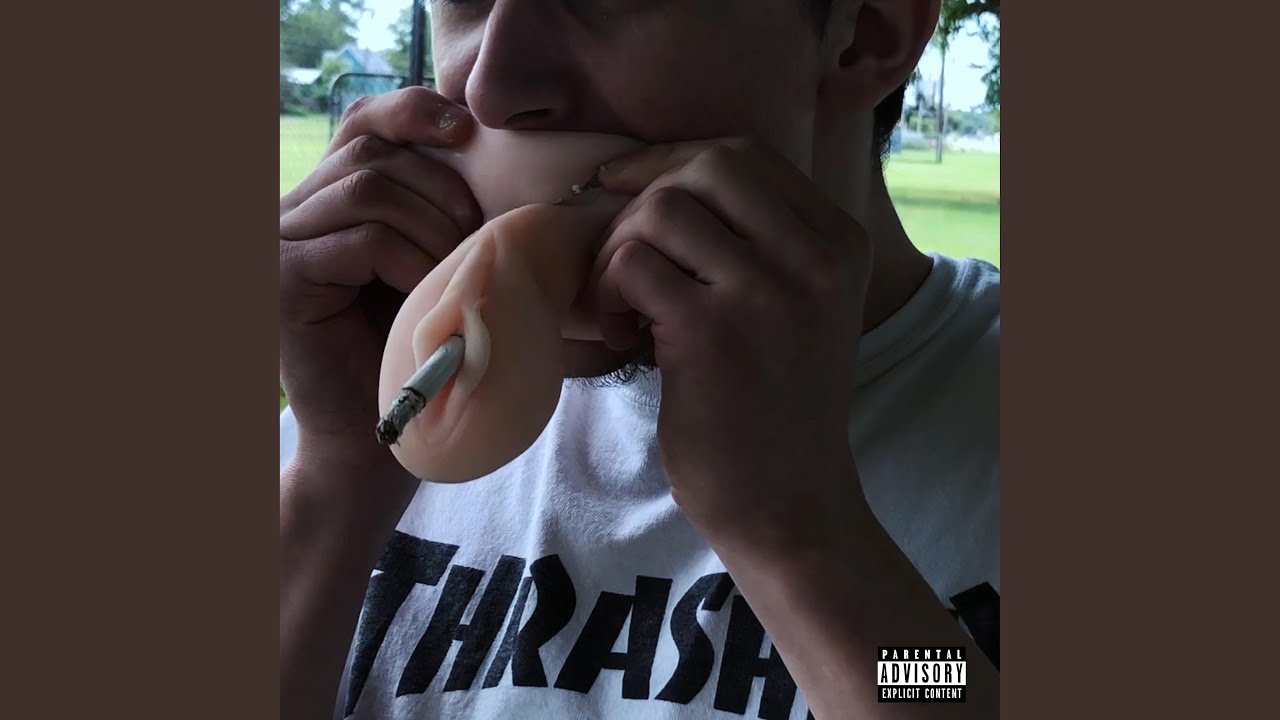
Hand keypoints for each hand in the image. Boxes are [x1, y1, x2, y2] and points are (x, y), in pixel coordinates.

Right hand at [280, 87, 481, 472]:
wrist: (382, 433)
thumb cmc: (420, 350)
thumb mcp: (434, 263)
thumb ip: (437, 207)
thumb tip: (484, 144)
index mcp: (329, 199)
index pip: (362, 122)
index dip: (413, 111)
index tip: (468, 128)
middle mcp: (293, 211)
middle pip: (371, 150)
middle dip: (441, 186)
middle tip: (477, 236)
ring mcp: (279, 243)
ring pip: (368, 190)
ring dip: (431, 226)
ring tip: (453, 271)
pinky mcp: (283, 279)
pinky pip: (362, 239)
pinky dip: (411, 260)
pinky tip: (427, 292)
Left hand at [588, 138, 873, 553]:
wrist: (788, 503)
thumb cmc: (776, 405)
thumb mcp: (798, 306)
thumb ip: (758, 239)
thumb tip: (653, 175)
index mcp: (841, 242)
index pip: (746, 155)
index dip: (673, 161)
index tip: (628, 188)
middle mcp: (816, 259)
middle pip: (706, 167)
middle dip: (644, 197)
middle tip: (620, 255)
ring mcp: (768, 294)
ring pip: (662, 211)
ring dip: (619, 250)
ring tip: (620, 304)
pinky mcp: (713, 334)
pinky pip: (634, 265)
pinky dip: (608, 292)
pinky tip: (619, 334)